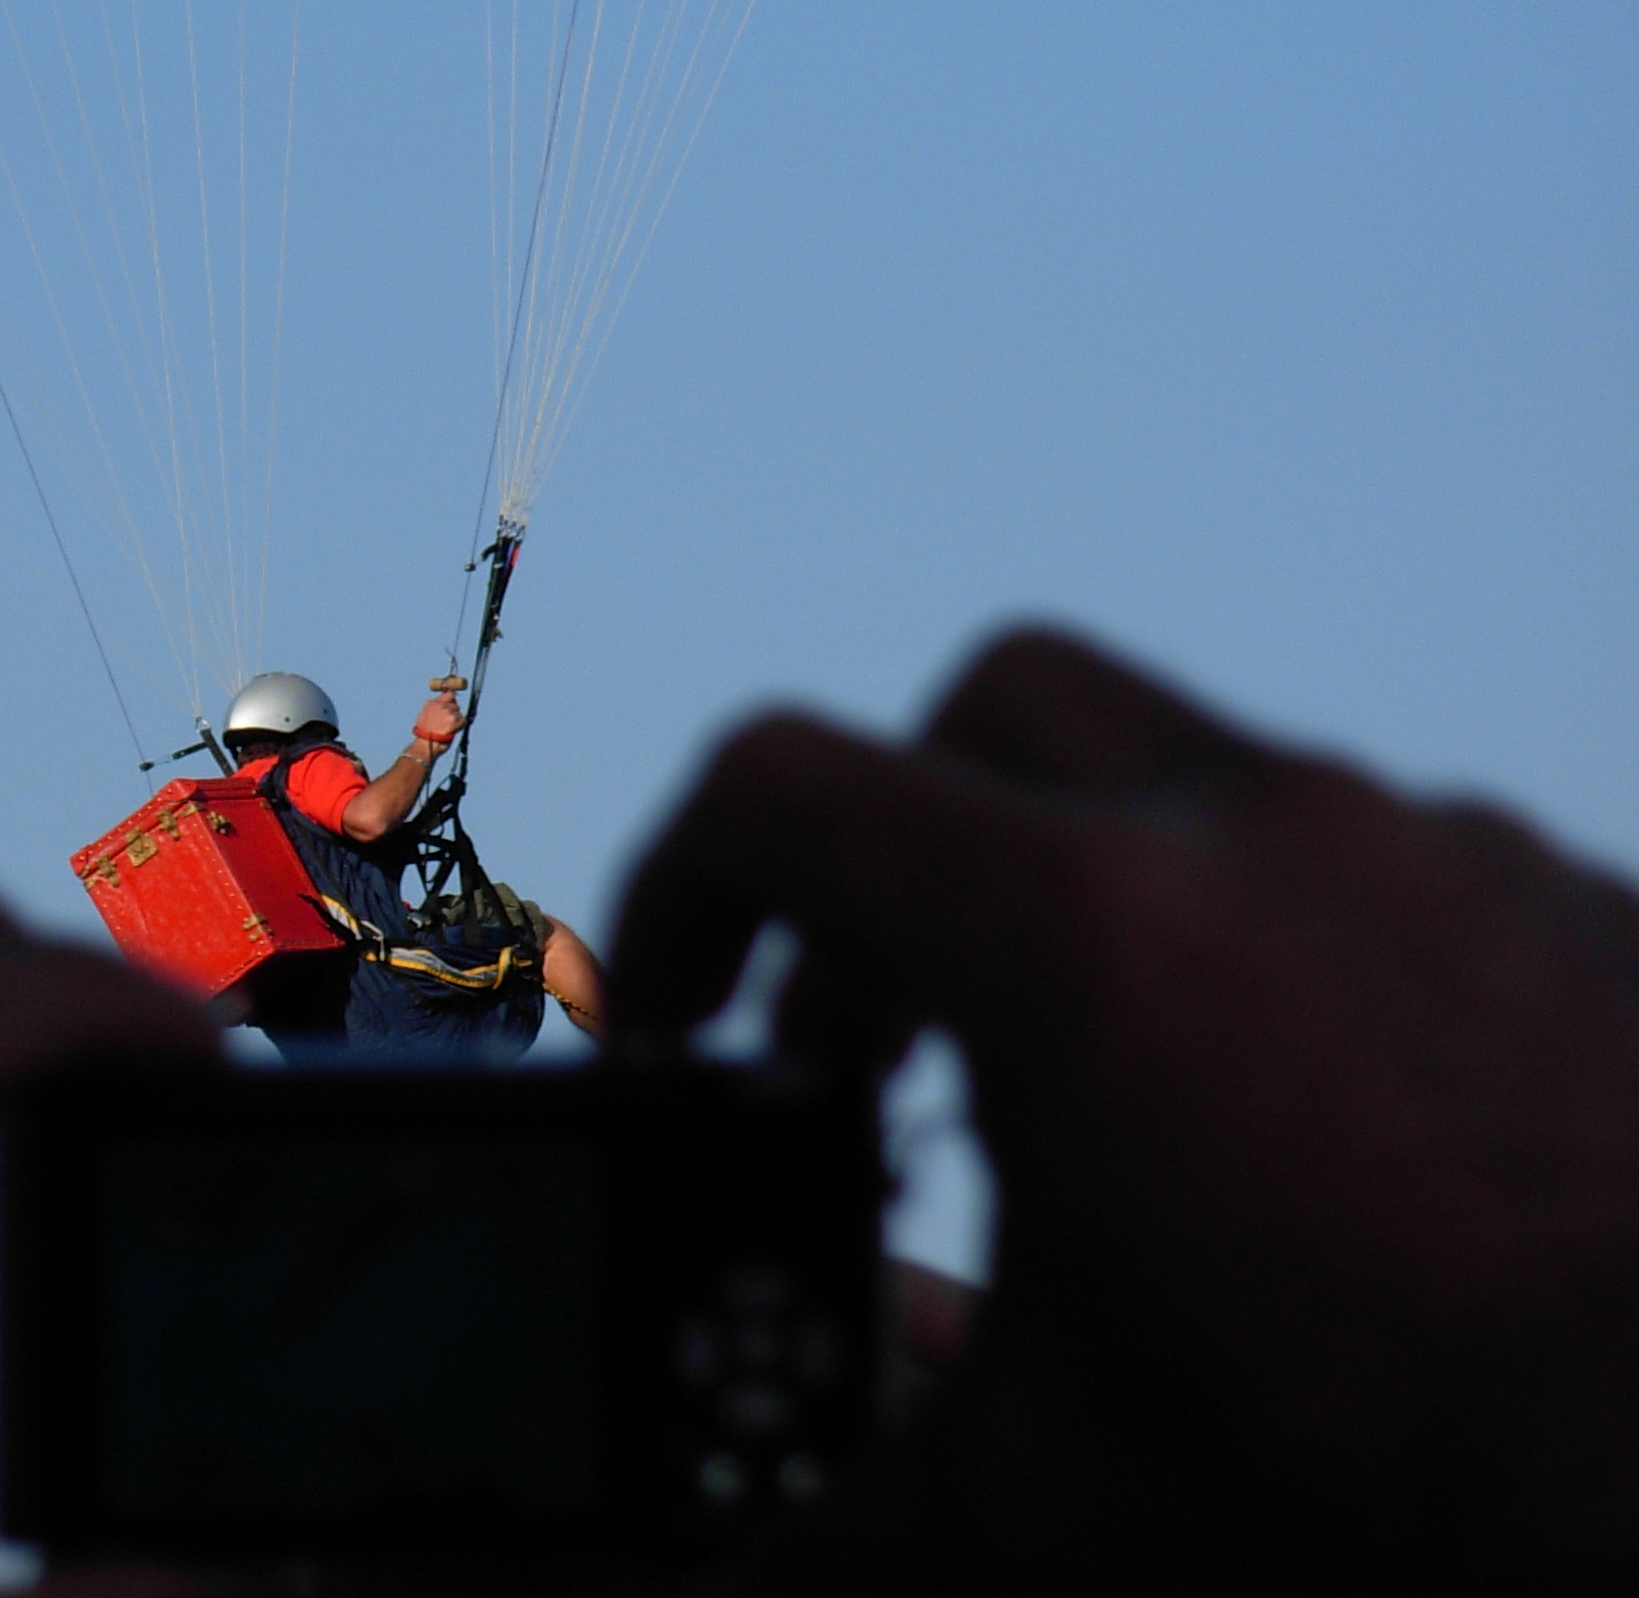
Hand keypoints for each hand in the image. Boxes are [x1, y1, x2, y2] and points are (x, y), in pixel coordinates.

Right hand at [411, 696, 463, 750]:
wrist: (426, 744)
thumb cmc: (424, 733)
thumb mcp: (424, 715)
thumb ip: (435, 707)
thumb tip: (446, 703)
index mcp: (431, 703)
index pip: (449, 695)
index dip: (452, 700)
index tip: (453, 706)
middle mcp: (440, 705)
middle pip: (455, 705)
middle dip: (453, 713)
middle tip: (447, 723)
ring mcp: (448, 712)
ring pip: (459, 713)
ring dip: (456, 721)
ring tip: (448, 728)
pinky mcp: (454, 720)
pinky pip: (463, 720)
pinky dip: (460, 726)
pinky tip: (453, 731)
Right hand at [609, 629, 1638, 1590]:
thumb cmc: (1411, 1499)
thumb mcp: (1042, 1521)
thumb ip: (833, 1506)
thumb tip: (736, 1544)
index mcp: (1085, 939)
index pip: (783, 794)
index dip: (680, 894)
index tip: (685, 1023)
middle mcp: (1266, 840)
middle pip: (997, 713)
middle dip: (901, 853)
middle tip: (884, 1034)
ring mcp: (1448, 861)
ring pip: (1211, 790)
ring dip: (1111, 914)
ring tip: (1117, 1120)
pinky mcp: (1589, 923)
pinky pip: (1394, 879)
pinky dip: (1299, 971)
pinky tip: (1323, 1153)